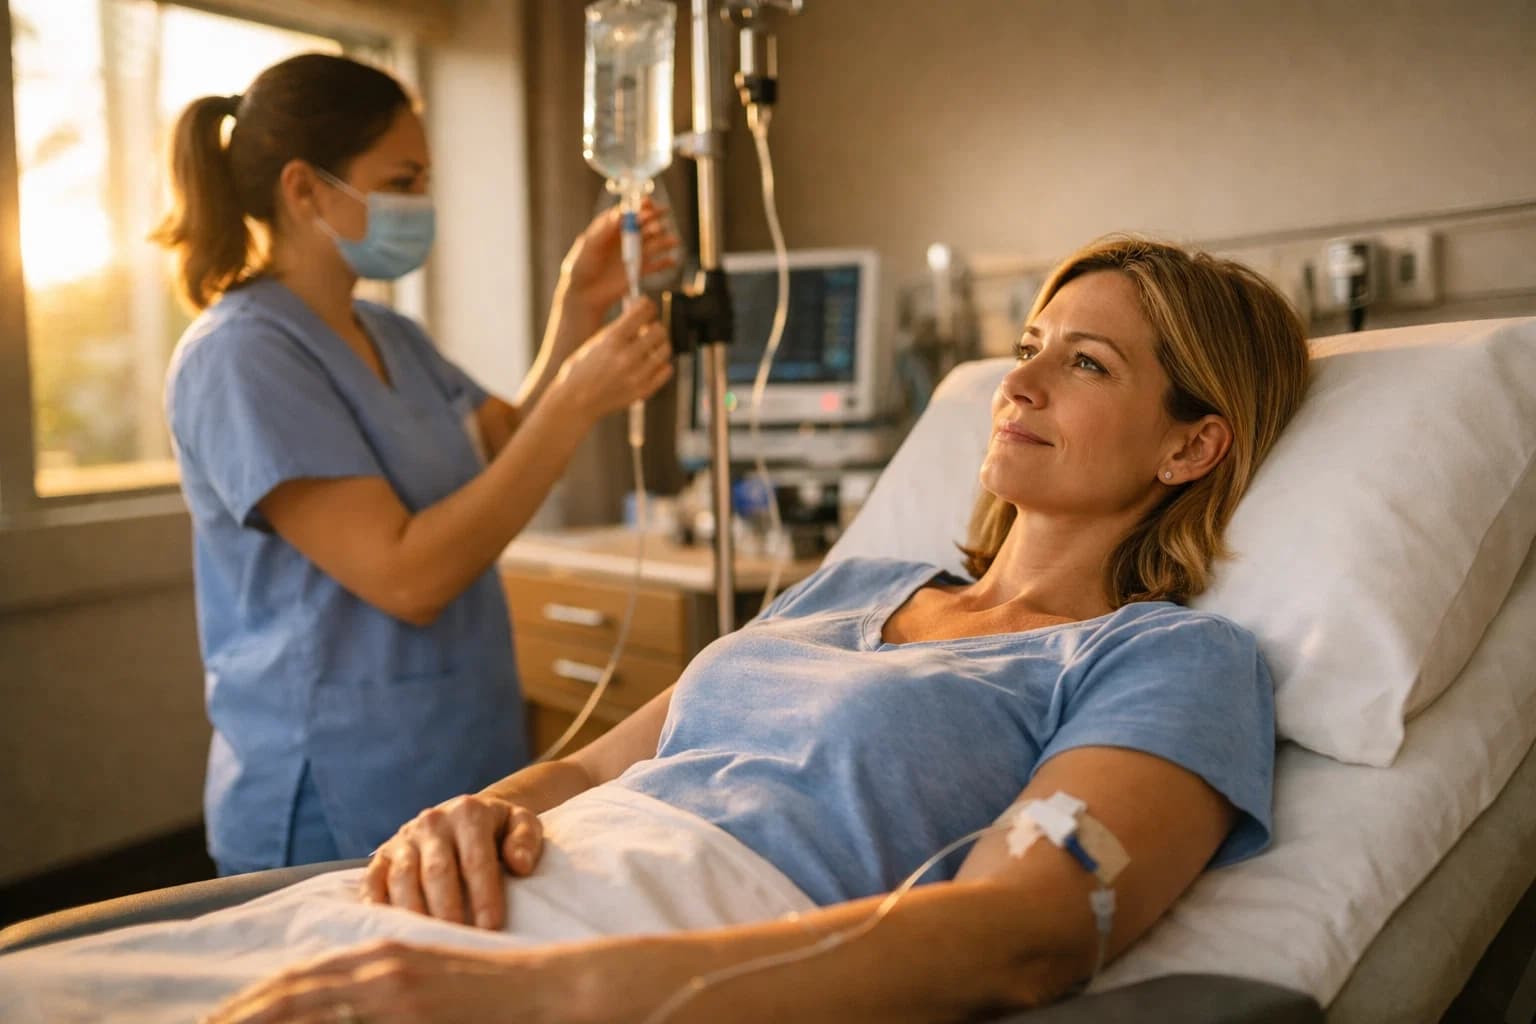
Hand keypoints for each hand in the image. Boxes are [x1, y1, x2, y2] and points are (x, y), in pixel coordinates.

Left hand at [203, 940, 554, 1023]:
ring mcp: (394, 988)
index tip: (213, 1022)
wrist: (549, 988)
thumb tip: (339, 1012)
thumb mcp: (426, 989)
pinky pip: (340, 1021)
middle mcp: (378, 965)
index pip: (297, 982)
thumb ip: (381, 1001)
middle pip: (287, 992)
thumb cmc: (491, 996)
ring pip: (304, 1006)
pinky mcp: (413, 1008)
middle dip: (237, 1016)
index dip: (249, 1005)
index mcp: (379, 958)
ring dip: (259, 1021)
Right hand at [361, 794, 542, 930]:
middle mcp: (433, 822)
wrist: (466, 814)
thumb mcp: (521, 823)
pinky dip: (377, 905)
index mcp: (468, 813)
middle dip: (449, 910)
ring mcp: (404, 838)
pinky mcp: (383, 855)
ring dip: (415, 912)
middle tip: (460, 941)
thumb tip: (520, 865)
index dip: (484, 896)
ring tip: (428, 941)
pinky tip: (390, 929)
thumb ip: (526, 839)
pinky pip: (373, 881)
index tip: (491, 928)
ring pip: (404, 878)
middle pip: (437, 871)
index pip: (476, 860)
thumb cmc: (498, 830)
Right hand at [552, 297, 673, 421]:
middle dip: (654, 326)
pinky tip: (650, 363)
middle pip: (660, 330)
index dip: (647, 306)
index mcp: (612, 339)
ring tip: (649, 347)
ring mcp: (636, 375)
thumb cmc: (581, 369)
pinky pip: (666, 370)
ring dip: (659, 345)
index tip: (646, 308)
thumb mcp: (595, 342)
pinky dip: (661, 364)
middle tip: (648, 330)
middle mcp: (626, 356)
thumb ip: (619, 329)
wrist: (575, 402)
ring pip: (665, 350)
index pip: (643, 311)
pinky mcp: (643, 391)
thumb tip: (641, 312)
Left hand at [559, 198, 679, 317]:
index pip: (630, 212)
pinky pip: (656, 265)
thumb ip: (605, 230)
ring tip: (673, 241)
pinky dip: (665, 262)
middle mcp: (626, 237)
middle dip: (655, 218)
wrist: (583, 294)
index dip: (640, 206)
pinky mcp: (639, 271)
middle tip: (663, 216)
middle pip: (645, 224)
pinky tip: (672, 260)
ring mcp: (634, 254)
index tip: (648, 203)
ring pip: (654, 243)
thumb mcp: (589, 245)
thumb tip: (621, 213)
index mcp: (612, 227)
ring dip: (665, 240)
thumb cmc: (580, 267)